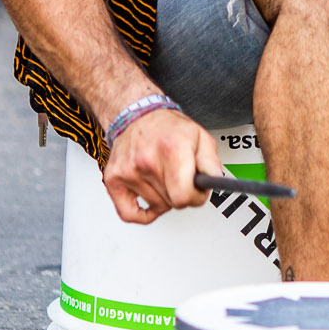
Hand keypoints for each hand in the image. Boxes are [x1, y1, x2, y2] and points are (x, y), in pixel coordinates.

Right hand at [102, 108, 219, 224]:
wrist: (136, 114)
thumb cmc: (168, 127)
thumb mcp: (200, 136)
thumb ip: (211, 162)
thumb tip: (215, 183)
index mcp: (172, 148)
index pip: (184, 196)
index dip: (196, 197)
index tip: (197, 190)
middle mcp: (147, 160)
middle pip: (172, 203)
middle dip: (182, 195)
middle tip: (181, 180)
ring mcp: (128, 171)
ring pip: (156, 207)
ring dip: (164, 198)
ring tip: (164, 177)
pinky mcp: (113, 179)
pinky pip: (128, 214)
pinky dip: (142, 215)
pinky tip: (150, 203)